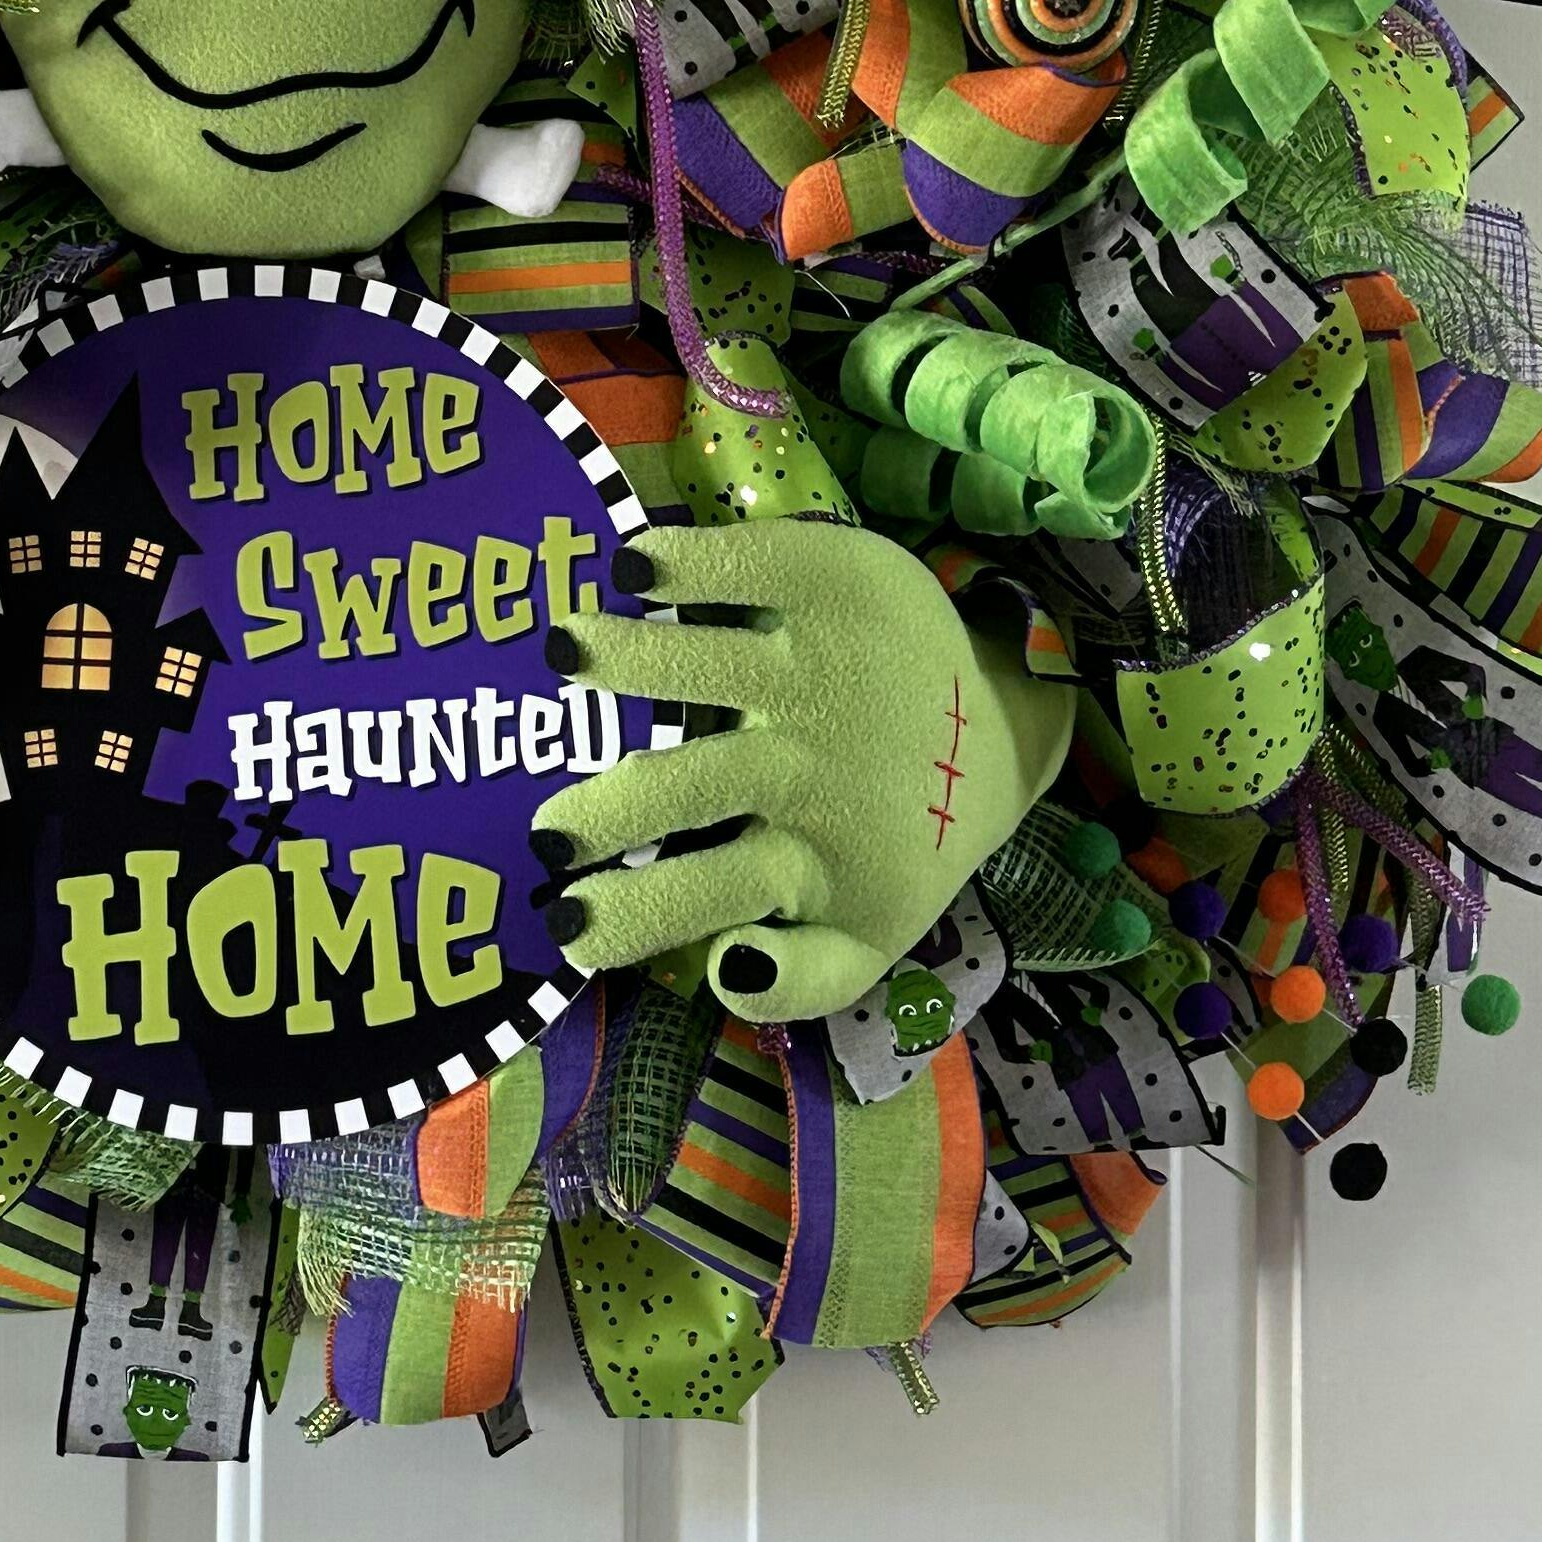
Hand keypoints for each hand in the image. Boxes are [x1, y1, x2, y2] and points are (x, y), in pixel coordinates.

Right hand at [536, 519, 1068, 1022]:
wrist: (995, 738)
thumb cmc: (897, 842)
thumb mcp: (870, 936)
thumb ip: (800, 980)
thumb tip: (722, 969)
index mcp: (819, 862)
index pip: (718, 897)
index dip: (643, 916)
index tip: (573, 929)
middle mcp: (814, 768)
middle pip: (701, 786)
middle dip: (617, 806)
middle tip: (545, 824)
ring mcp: (821, 670)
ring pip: (717, 665)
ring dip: (637, 657)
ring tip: (565, 652)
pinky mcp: (839, 587)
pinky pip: (760, 567)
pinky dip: (696, 562)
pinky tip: (634, 567)